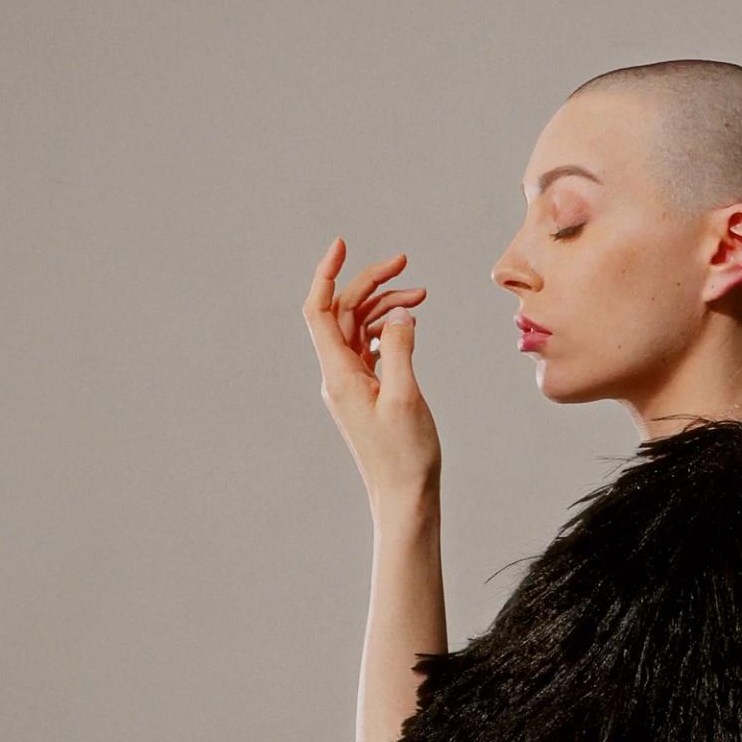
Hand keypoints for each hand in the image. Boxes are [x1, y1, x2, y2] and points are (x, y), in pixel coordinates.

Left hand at [303, 237, 440, 499]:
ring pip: (359, 329)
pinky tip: (409, 324)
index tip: (343, 245)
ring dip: (385, 306)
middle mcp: (338, 376)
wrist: (404, 496)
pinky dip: (388, 329)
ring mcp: (352, 385)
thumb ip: (401, 350)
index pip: (321, 311)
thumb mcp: (406, 397)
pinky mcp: (367, 394)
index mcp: (339, 375)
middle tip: (405, 263)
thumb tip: (400, 314)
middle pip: (344, 314)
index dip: (327, 275)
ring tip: (420, 295)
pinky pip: (370, 348)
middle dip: (370, 283)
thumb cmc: (406, 454)